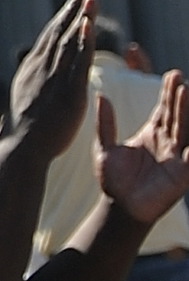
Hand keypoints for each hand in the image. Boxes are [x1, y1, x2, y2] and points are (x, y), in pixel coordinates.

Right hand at [11, 0, 99, 163]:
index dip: (65, 15)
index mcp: (32, 69)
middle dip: (73, 6)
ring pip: (68, 41)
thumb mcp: (25, 101)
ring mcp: (52, 78)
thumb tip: (34, 79)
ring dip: (79, 16)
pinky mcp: (66, 92)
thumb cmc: (22, 133)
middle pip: (59, 30)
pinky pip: (76, 62)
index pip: (51, 36)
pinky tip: (88, 25)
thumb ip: (34, 85)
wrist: (18, 150)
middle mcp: (40, 68)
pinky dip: (82, 42)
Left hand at [95, 71, 188, 226]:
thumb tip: (101, 96)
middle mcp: (167, 142)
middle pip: (175, 114)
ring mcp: (176, 156)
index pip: (163, 109)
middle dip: (177, 96)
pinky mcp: (182, 173)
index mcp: (151, 134)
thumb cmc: (113, 180)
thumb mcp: (104, 148)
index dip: (167, 92)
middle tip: (178, 76)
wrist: (118, 206)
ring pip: (184, 129)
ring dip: (186, 111)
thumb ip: (105, 123)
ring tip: (186, 90)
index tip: (171, 74)